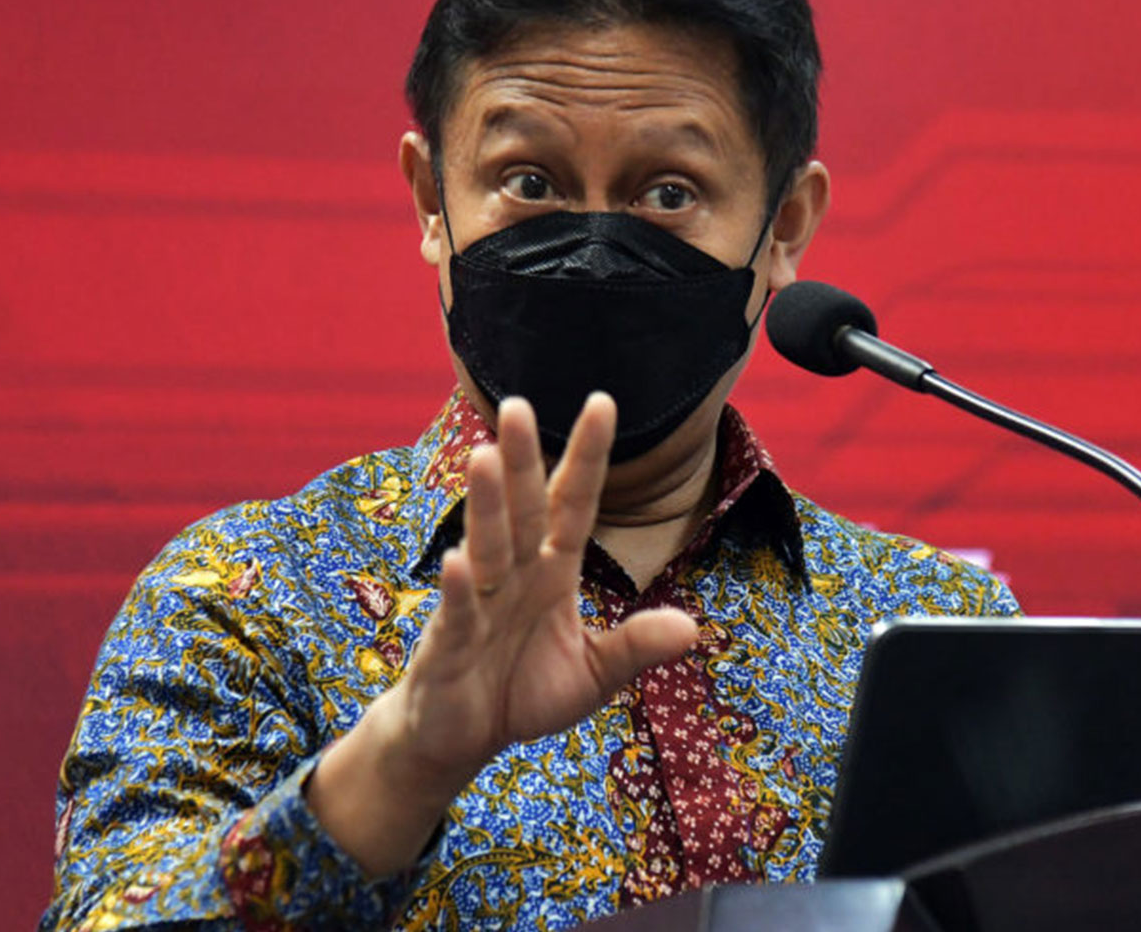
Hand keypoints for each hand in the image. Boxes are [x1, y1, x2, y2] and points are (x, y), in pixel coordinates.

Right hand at [309, 393, 698, 874]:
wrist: (460, 737)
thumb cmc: (524, 692)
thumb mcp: (593, 673)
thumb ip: (635, 647)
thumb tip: (692, 627)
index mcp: (551, 572)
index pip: (573, 505)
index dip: (587, 458)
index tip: (602, 403)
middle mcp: (514, 575)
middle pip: (522, 510)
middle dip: (522, 460)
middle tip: (518, 405)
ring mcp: (478, 604)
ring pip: (487, 546)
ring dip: (487, 504)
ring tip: (486, 456)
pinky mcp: (447, 645)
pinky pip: (459, 612)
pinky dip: (461, 589)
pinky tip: (461, 561)